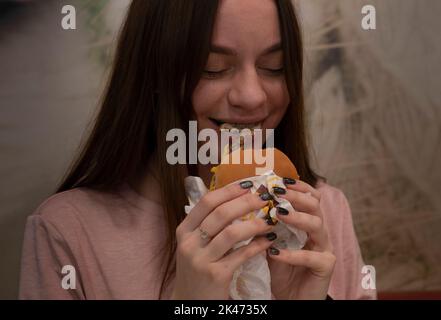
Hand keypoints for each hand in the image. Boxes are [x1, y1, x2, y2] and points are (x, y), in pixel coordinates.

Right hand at [171, 181, 275, 299]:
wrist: (190, 301)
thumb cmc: (197, 268)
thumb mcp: (194, 243)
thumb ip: (207, 223)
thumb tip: (232, 196)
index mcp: (184, 230)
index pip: (206, 201)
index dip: (229, 190)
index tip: (248, 184)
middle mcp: (189, 243)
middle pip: (221, 214)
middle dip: (246, 202)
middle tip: (265, 197)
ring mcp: (201, 259)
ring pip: (232, 233)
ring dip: (256, 223)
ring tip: (271, 219)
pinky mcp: (216, 275)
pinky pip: (242, 255)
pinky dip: (258, 245)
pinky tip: (269, 240)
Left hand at [268, 179, 335, 299]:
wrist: (291, 299)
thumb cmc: (281, 271)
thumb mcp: (270, 245)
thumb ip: (265, 227)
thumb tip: (248, 205)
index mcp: (308, 224)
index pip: (309, 198)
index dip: (297, 187)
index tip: (279, 180)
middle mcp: (319, 233)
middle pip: (315, 205)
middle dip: (296, 196)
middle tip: (278, 191)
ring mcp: (325, 248)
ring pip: (317, 225)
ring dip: (296, 217)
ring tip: (277, 214)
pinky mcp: (326, 266)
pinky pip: (310, 256)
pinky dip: (291, 253)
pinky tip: (275, 252)